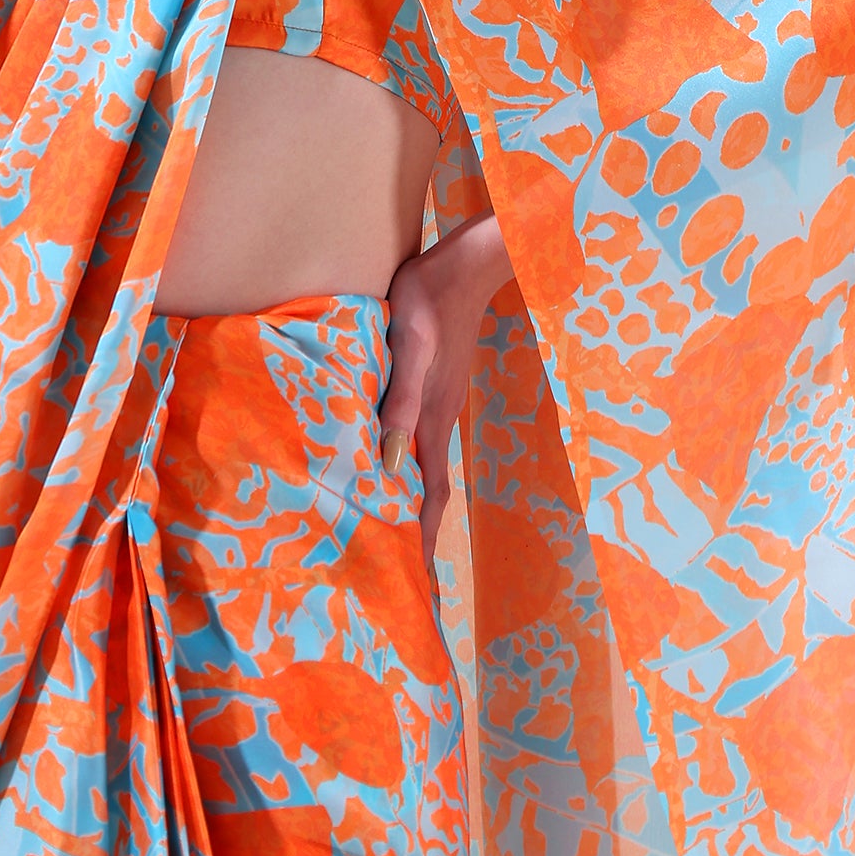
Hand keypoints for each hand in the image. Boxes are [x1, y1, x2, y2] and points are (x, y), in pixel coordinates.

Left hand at [379, 212, 514, 567]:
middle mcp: (439, 423)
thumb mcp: (410, 349)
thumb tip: (389, 461)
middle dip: (419, 542)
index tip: (417, 589)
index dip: (420, 543)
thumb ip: (400, 402)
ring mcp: (441, 408)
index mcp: (432, 421)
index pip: (427, 497)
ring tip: (399, 546)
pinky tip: (397, 476)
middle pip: (431, 496)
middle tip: (408, 588)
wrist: (466, 266)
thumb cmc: (430, 301)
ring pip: (427, 474)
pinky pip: (423, 448)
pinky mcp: (436, 392)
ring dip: (414, 511)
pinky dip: (412, 476)